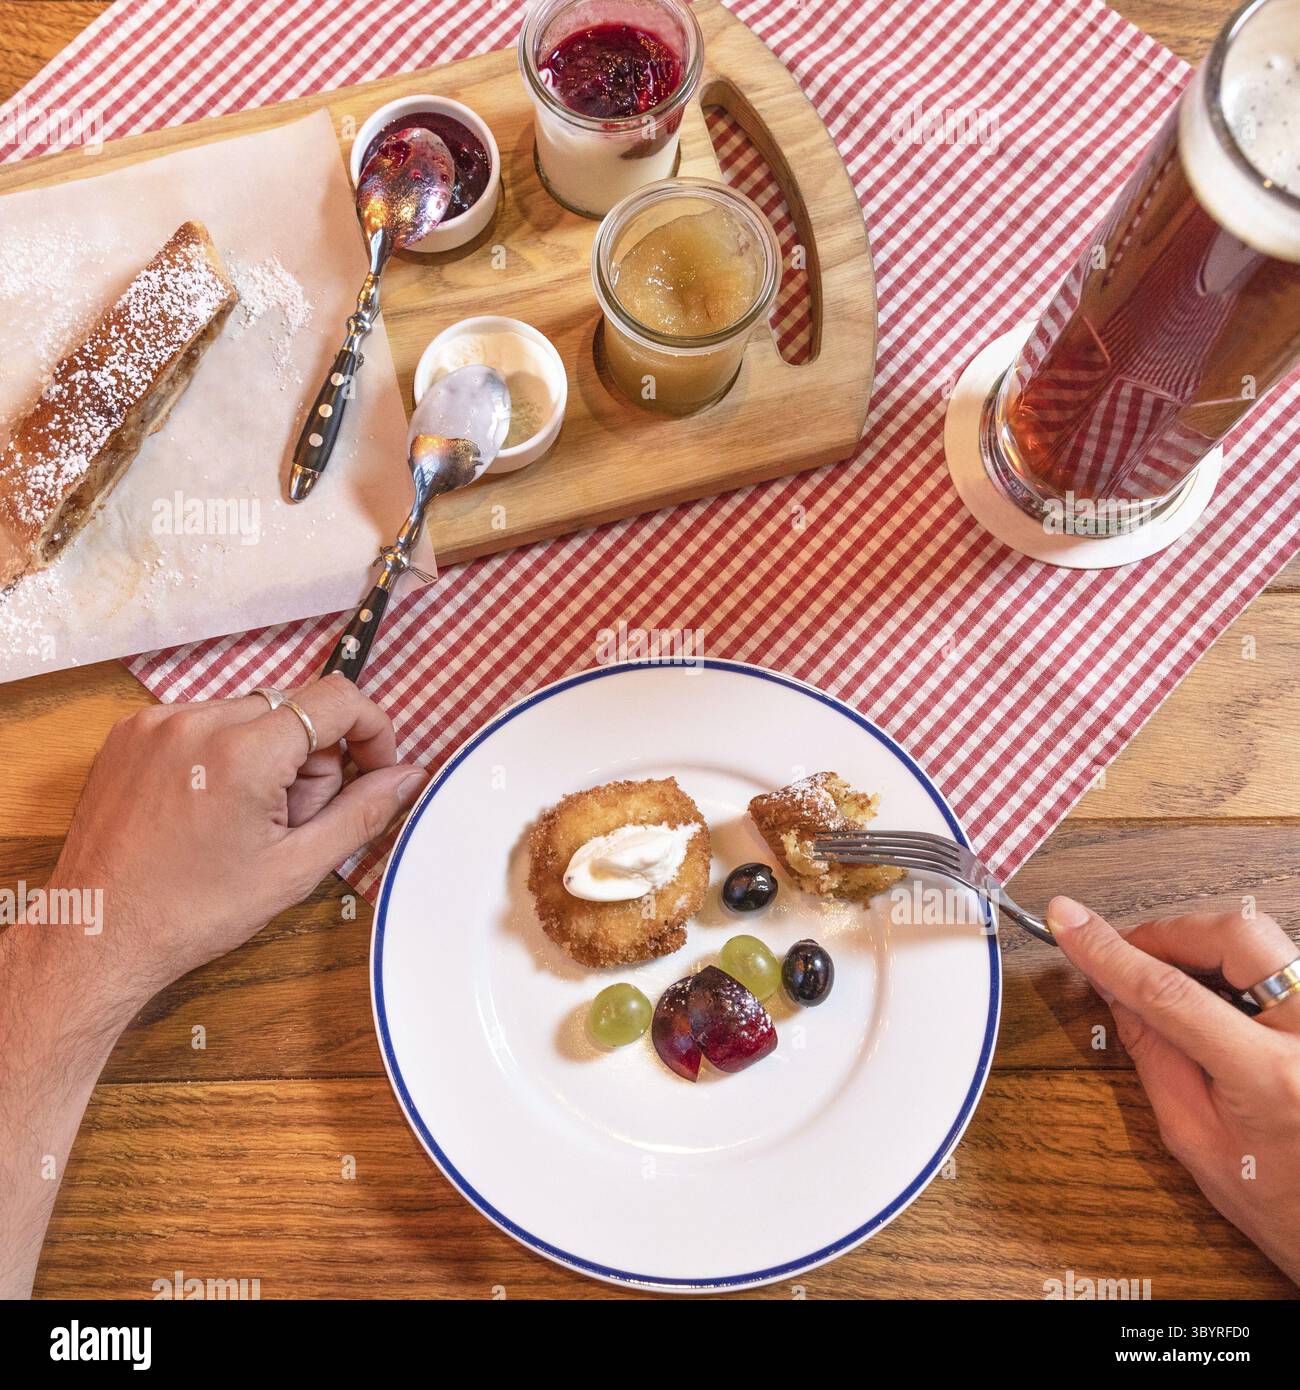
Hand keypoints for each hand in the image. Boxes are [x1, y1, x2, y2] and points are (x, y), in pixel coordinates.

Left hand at [44, 673, 425, 1016]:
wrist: (97, 934)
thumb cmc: (192, 912)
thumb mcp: (295, 869)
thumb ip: (362, 812)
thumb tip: (410, 776)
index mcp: (244, 754)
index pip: (337, 699)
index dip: (371, 730)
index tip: (372, 768)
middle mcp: (197, 722)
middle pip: (295, 711)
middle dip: (310, 760)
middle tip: (288, 822)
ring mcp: (156, 723)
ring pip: (250, 714)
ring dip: (265, 756)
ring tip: (241, 820)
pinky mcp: (130, 731)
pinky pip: (203, 721)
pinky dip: (220, 754)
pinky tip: (206, 807)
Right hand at [1047, 895, 1299, 1282]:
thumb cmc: (1281, 1203)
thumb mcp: (1194, 1138)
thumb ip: (1153, 1056)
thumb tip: (1113, 989)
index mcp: (1272, 1080)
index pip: (1172, 994)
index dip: (1111, 953)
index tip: (1070, 923)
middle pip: (1235, 936)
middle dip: (1170, 933)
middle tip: (1129, 953)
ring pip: (1261, 940)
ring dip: (1202, 948)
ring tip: (1168, 980)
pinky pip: (1278, 962)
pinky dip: (1233, 965)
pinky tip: (1211, 996)